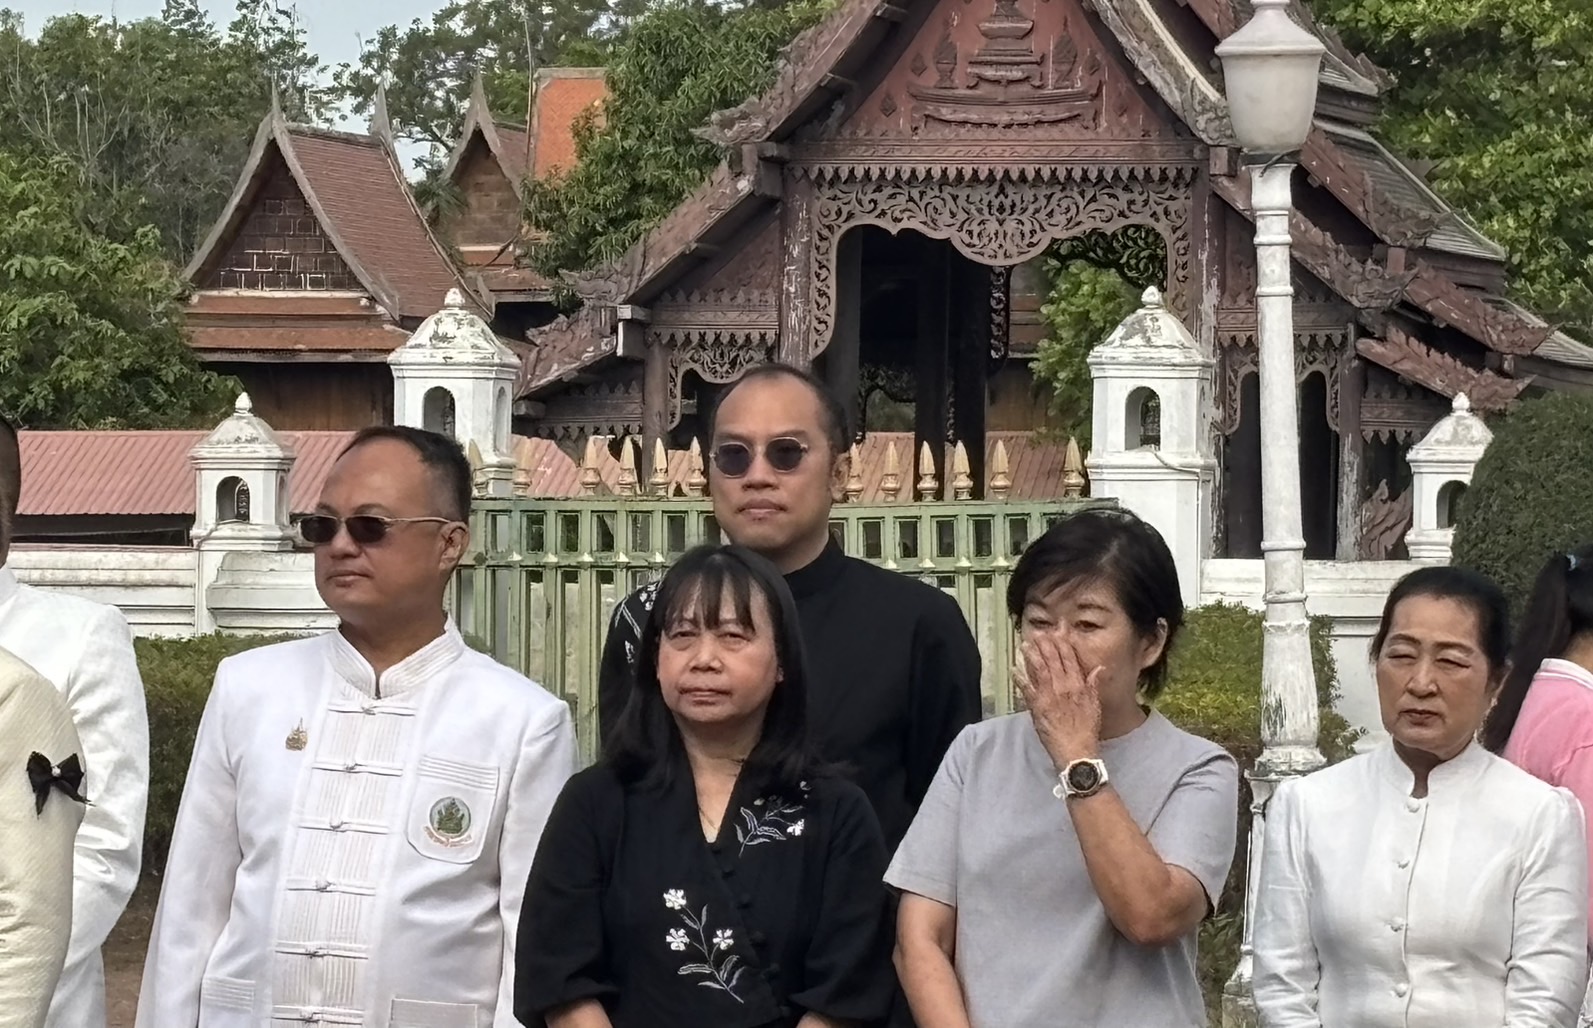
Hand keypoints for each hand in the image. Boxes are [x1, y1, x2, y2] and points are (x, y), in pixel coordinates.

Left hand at [1017, 631, 1102, 767]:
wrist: (1075, 750)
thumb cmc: (1087, 729)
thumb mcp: (1095, 705)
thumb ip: (1094, 684)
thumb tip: (1099, 668)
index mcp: (1078, 685)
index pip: (1070, 659)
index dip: (1063, 644)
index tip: (1058, 632)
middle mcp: (1062, 687)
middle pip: (1052, 661)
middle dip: (1045, 645)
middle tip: (1038, 633)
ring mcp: (1048, 696)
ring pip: (1039, 670)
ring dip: (1032, 656)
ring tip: (1026, 644)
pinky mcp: (1036, 707)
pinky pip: (1026, 689)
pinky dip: (1020, 678)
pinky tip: (1014, 669)